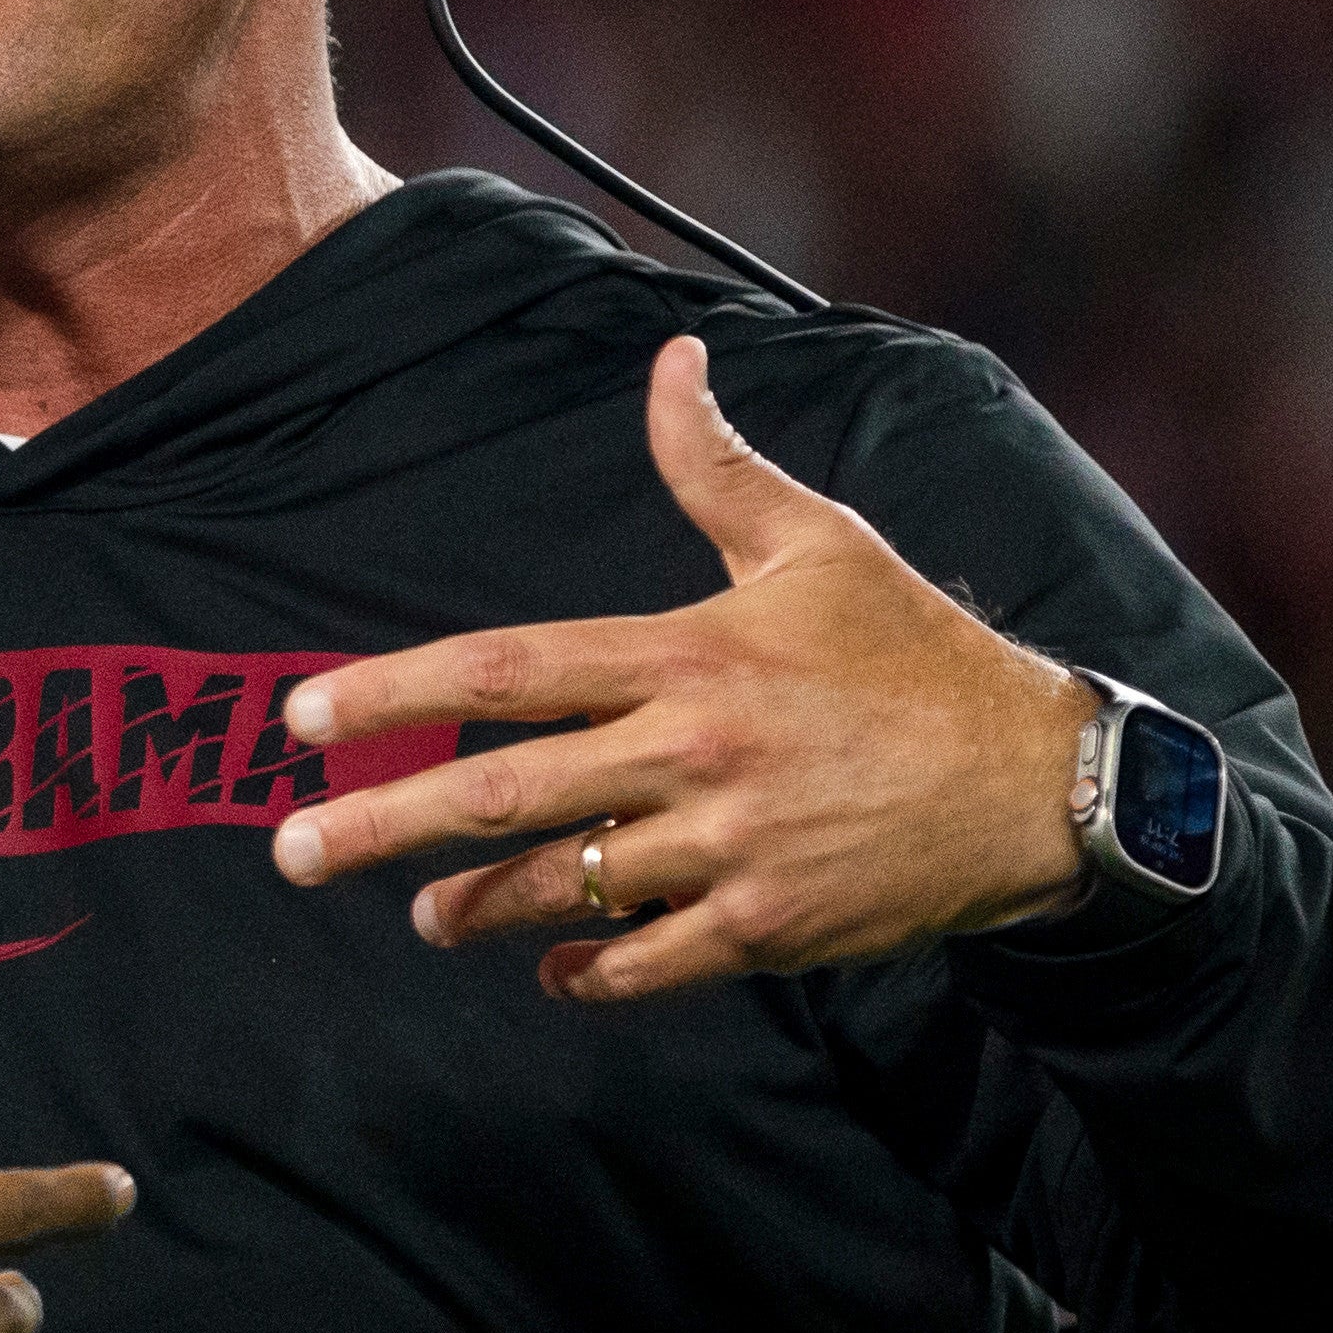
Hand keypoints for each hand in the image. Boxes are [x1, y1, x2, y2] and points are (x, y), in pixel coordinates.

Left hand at [266, 334, 1097, 1001]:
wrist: (1038, 783)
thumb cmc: (917, 653)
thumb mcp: (818, 543)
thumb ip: (716, 464)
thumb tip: (671, 361)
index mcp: (686, 654)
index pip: (506, 669)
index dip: (394, 692)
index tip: (303, 715)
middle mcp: (692, 753)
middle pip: (502, 793)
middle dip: (382, 825)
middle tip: (295, 850)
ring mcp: (729, 850)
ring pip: (564, 886)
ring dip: (477, 906)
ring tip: (425, 914)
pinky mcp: (769, 928)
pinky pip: (647, 963)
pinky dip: (589, 972)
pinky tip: (551, 969)